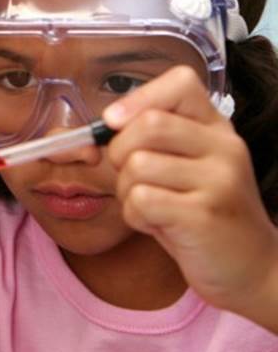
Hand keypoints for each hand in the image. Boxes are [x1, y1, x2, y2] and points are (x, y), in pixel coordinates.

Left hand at [105, 66, 277, 317]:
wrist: (251, 269)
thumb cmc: (202, 214)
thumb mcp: (186, 166)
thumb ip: (152, 140)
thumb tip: (102, 125)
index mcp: (217, 128)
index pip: (180, 82)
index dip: (136, 98)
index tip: (114, 123)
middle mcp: (224, 148)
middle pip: (146, 125)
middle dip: (119, 152)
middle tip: (133, 177)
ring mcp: (219, 181)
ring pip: (136, 166)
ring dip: (128, 191)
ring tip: (153, 207)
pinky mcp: (204, 216)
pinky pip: (140, 201)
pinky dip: (135, 217)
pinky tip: (159, 225)